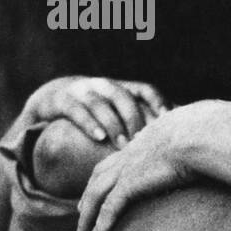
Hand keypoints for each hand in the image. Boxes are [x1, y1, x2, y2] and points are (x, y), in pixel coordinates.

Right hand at [21, 76, 167, 146]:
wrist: (54, 98)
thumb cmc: (99, 112)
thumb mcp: (119, 111)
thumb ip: (143, 119)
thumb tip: (177, 134)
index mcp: (122, 88)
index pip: (145, 90)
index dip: (158, 102)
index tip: (168, 120)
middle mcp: (103, 85)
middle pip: (123, 97)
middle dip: (134, 120)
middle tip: (143, 142)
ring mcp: (81, 91)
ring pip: (100, 103)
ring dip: (113, 124)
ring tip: (123, 145)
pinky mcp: (62, 101)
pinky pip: (76, 110)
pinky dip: (89, 123)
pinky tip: (99, 137)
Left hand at [78, 103, 215, 230]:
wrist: (203, 133)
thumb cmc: (212, 131)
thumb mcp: (203, 130)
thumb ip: (201, 135)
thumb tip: (216, 136)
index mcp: (148, 139)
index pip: (122, 156)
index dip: (112, 172)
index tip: (108, 185)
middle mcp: (132, 152)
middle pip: (100, 174)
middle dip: (89, 193)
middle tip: (83, 210)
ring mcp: (128, 168)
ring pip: (96, 195)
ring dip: (86, 216)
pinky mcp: (130, 184)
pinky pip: (107, 210)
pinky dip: (98, 227)